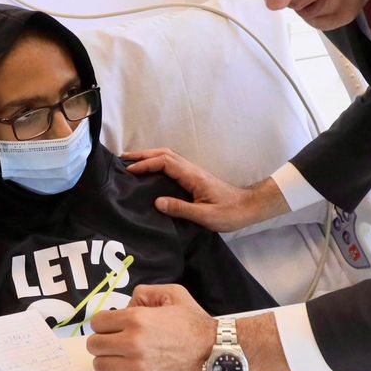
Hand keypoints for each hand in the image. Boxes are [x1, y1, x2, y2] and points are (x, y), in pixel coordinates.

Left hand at [87, 284, 217, 370]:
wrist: (215, 352)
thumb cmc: (195, 324)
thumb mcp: (173, 294)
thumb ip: (144, 293)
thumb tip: (125, 306)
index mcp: (137, 319)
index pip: (97, 322)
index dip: (105, 322)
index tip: (113, 326)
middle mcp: (133, 343)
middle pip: (94, 345)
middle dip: (104, 340)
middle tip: (116, 341)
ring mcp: (136, 366)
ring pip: (100, 364)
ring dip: (109, 359)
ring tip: (123, 355)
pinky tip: (134, 367)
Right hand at [122, 148, 287, 232]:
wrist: (248, 207)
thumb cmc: (230, 213)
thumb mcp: (205, 216)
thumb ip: (181, 209)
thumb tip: (157, 203)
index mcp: (192, 176)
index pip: (165, 163)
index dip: (146, 164)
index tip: (129, 170)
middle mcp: (191, 170)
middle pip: (163, 154)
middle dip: (142, 154)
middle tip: (122, 159)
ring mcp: (192, 172)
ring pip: (167, 157)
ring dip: (148, 157)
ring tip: (130, 163)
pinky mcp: (193, 178)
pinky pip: (170, 165)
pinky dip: (156, 163)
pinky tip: (149, 172)